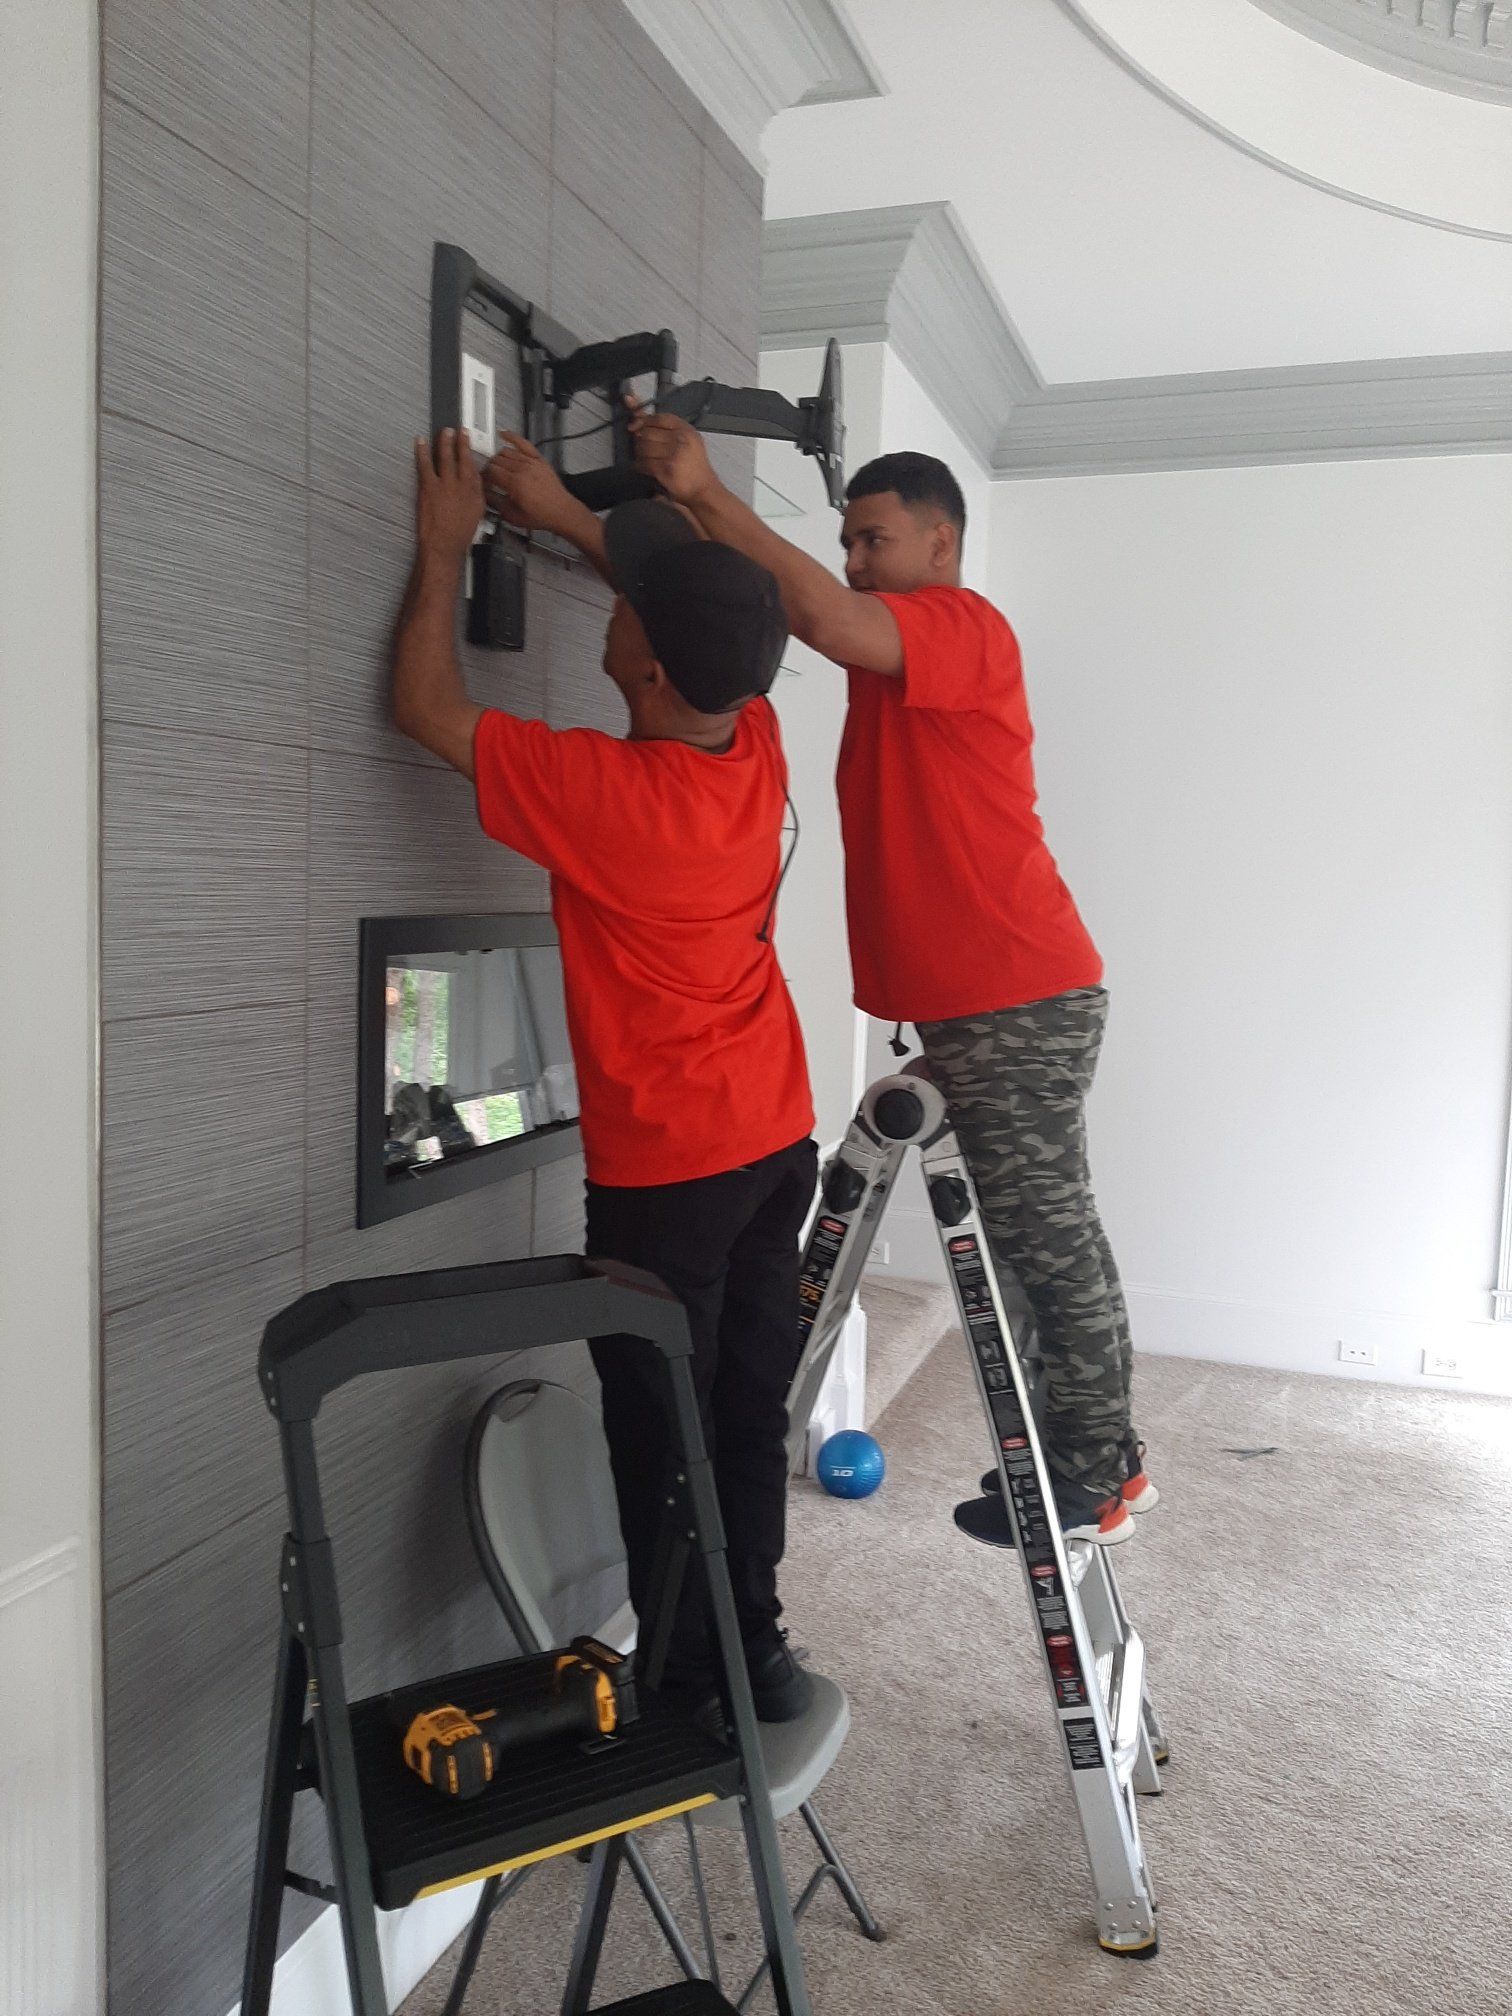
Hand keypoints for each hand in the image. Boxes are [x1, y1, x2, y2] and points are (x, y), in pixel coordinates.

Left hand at [414, 429, 483, 565]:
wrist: (444, 545)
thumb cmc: (459, 534)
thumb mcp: (476, 514)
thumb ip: (476, 495)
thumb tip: (475, 483)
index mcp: (474, 492)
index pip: (474, 466)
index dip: (470, 452)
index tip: (468, 441)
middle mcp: (462, 485)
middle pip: (461, 457)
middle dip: (459, 442)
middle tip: (457, 431)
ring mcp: (445, 484)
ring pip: (445, 457)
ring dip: (444, 442)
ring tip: (443, 432)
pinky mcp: (429, 487)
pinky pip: (425, 464)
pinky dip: (422, 452)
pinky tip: (420, 443)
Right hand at [484, 432, 581, 536]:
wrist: (561, 512)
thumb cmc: (541, 515)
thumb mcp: (513, 516)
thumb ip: (496, 502)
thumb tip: (483, 494)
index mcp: (514, 483)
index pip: (490, 471)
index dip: (483, 476)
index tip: (483, 482)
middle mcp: (522, 469)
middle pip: (496, 460)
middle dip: (489, 468)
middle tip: (489, 476)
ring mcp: (531, 462)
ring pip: (506, 451)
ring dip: (497, 458)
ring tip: (497, 466)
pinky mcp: (539, 459)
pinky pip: (523, 443)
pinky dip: (512, 437)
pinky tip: (503, 434)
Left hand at [626, 394, 718, 506]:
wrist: (704, 489)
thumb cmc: (692, 464)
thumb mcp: (686, 441)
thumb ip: (666, 429)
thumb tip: (636, 419)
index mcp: (686, 429)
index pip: (659, 418)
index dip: (643, 421)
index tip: (634, 427)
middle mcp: (681, 438)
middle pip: (648, 432)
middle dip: (640, 441)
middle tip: (642, 449)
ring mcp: (674, 453)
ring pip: (644, 447)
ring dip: (639, 454)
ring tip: (645, 459)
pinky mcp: (666, 468)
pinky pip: (644, 462)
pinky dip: (640, 466)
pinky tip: (643, 468)